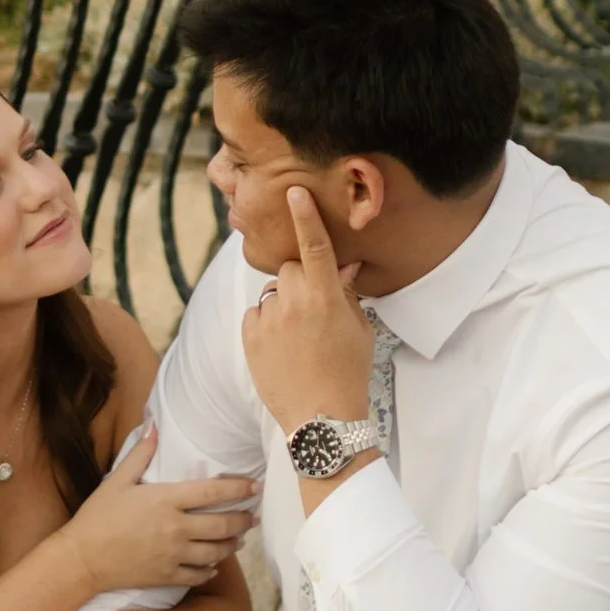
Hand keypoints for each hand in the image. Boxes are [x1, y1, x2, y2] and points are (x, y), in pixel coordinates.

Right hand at [61, 422, 259, 593]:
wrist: (82, 559)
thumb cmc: (98, 516)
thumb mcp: (117, 481)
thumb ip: (140, 454)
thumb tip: (153, 426)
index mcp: (166, 500)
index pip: (212, 492)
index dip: (238, 489)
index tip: (255, 486)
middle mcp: (176, 528)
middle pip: (222, 524)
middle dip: (243, 520)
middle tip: (254, 515)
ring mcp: (174, 554)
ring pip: (216, 551)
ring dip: (232, 544)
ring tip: (239, 539)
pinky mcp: (167, 575)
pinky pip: (199, 574)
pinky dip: (210, 569)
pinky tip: (214, 565)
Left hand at [241, 185, 375, 437]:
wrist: (322, 419)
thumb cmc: (348, 372)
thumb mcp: (360, 329)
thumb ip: (347, 294)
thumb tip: (343, 266)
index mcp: (326, 297)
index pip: (314, 246)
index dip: (304, 216)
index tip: (294, 191)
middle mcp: (294, 302)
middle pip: (290, 269)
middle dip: (300, 281)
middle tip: (314, 310)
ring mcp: (269, 320)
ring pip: (272, 293)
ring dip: (284, 305)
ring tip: (299, 339)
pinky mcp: (249, 337)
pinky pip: (256, 315)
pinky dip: (266, 324)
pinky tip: (283, 349)